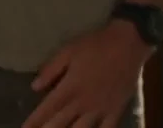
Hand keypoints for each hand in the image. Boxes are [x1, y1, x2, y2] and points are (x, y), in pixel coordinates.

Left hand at [23, 20, 150, 127]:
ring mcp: (100, 109)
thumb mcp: (68, 51)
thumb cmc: (96, 45)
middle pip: (60, 124)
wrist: (128, 43)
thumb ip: (51, 70)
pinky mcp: (116, 109)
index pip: (46, 109)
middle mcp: (83, 103)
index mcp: (69, 88)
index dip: (34, 122)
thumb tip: (34, 86)